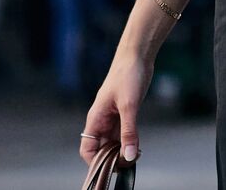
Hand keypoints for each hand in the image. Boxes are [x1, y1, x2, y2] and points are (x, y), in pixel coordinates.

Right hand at [79, 51, 152, 166]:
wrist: (137, 56)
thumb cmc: (128, 75)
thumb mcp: (129, 106)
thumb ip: (129, 132)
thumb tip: (129, 155)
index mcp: (95, 118)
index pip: (88, 148)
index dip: (96, 161)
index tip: (111, 168)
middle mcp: (101, 120)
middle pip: (101, 147)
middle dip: (112, 158)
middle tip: (129, 162)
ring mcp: (113, 116)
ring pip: (113, 141)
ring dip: (122, 150)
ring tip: (136, 155)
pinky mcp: (124, 111)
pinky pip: (123, 132)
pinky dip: (129, 140)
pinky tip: (138, 145)